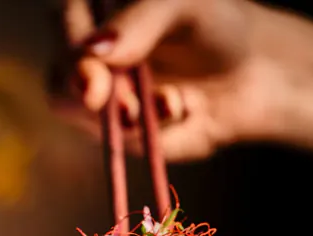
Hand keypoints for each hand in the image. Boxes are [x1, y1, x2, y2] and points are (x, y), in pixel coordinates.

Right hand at [53, 0, 279, 160]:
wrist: (252, 75)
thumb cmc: (217, 25)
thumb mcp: (187, 4)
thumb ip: (141, 18)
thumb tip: (93, 52)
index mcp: (94, 9)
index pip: (62, 25)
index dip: (71, 55)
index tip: (94, 84)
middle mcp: (86, 53)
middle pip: (60, 82)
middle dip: (94, 101)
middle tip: (131, 110)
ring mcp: (98, 97)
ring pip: (85, 119)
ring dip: (130, 120)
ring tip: (175, 104)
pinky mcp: (116, 133)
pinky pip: (117, 144)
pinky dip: (151, 134)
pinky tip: (180, 113)